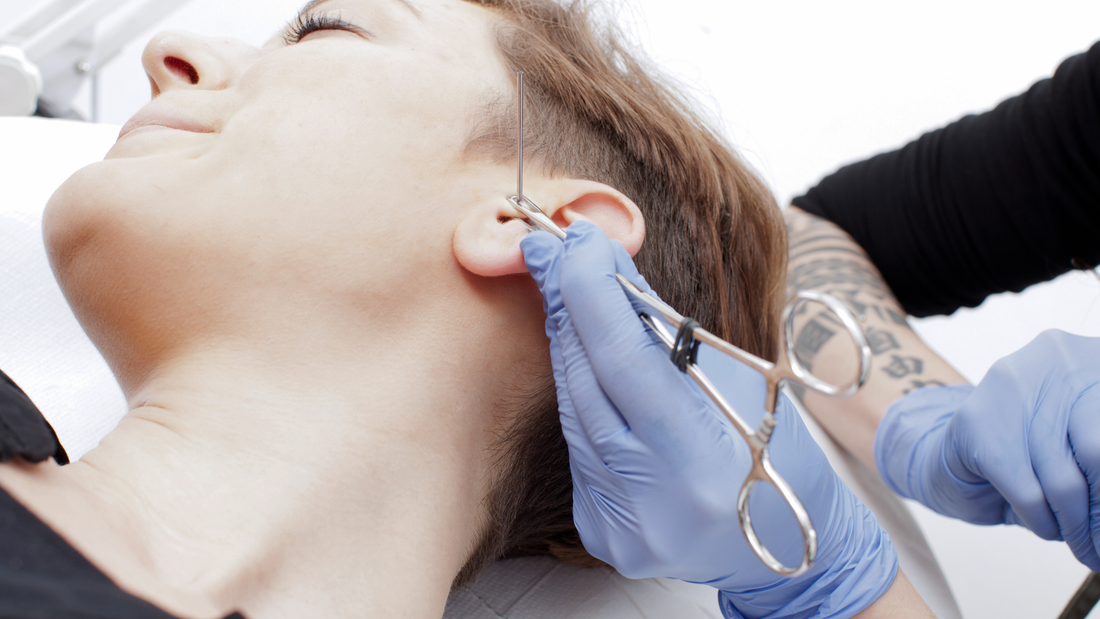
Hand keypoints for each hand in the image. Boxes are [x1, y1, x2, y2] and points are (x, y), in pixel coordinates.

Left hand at [521, 222, 896, 617]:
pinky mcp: (601, 534)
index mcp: (703, 462)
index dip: (593, 291)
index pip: (625, 360)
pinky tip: (581, 358)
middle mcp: (653, 501)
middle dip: (568, 306)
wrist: (788, 547)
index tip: (577, 240)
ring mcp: (621, 525)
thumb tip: (607, 268)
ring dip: (568, 346)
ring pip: (573, 412)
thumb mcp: (741, 384)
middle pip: (585, 382)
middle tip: (552, 250)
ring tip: (565, 291)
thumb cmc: (779, 456)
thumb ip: (667, 333)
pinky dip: (580, 397)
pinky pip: (578, 447)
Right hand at [875, 330, 1099, 569]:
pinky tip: (1046, 526)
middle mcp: (1054, 361)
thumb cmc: (1032, 455)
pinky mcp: (975, 424)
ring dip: (1076, 523)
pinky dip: (1043, 521)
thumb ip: (1099, 455)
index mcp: (1091, 358)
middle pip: (1096, 450)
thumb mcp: (1085, 444)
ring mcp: (1010, 388)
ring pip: (1064, 479)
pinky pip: (1029, 493)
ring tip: (1082, 540)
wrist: (949, 457)